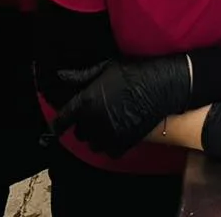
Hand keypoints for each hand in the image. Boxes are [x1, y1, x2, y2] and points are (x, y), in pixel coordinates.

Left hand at [51, 57, 191, 156]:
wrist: (165, 84)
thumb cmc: (136, 72)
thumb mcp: (107, 67)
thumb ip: (82, 76)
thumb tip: (61, 76)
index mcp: (87, 102)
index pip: (62, 121)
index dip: (57, 125)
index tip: (55, 129)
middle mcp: (94, 121)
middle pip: (79, 132)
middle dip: (85, 124)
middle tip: (99, 112)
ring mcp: (108, 135)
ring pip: (93, 144)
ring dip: (98, 136)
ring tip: (110, 122)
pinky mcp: (123, 144)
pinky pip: (109, 152)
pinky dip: (112, 144)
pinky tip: (120, 131)